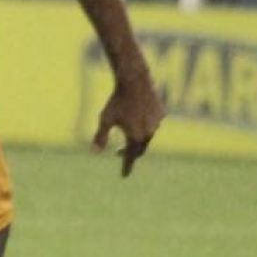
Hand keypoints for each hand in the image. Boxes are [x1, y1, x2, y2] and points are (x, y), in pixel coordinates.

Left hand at [91, 58, 163, 176]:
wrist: (134, 81)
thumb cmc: (117, 101)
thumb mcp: (105, 119)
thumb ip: (100, 137)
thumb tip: (94, 152)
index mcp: (135, 137)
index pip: (130, 157)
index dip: (126, 167)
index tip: (124, 175)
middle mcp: (149, 133)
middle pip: (140, 149)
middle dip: (130, 153)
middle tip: (118, 153)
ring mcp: (157, 123)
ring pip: (147, 136)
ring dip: (138, 138)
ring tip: (128, 133)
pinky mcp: (162, 113)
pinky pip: (153, 123)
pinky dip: (146, 125)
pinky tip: (139, 118)